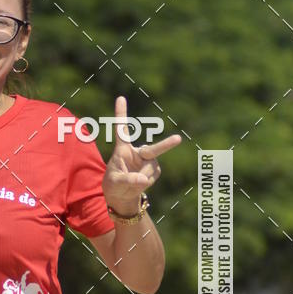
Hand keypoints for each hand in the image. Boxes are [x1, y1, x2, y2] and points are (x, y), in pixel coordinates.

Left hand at [102, 96, 181, 214]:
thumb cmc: (114, 185)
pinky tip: (141, 183)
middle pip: (152, 149)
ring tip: (133, 182)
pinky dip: (148, 181)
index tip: (120, 98)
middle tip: (178, 139)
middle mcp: (137, 152)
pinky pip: (153, 175)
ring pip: (151, 169)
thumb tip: (144, 180)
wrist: (122, 196)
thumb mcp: (115, 183)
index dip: (121, 113)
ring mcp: (148, 160)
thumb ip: (128, 180)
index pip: (122, 130)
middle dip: (166, 145)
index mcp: (122, 149)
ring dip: (143, 178)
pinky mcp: (155, 169)